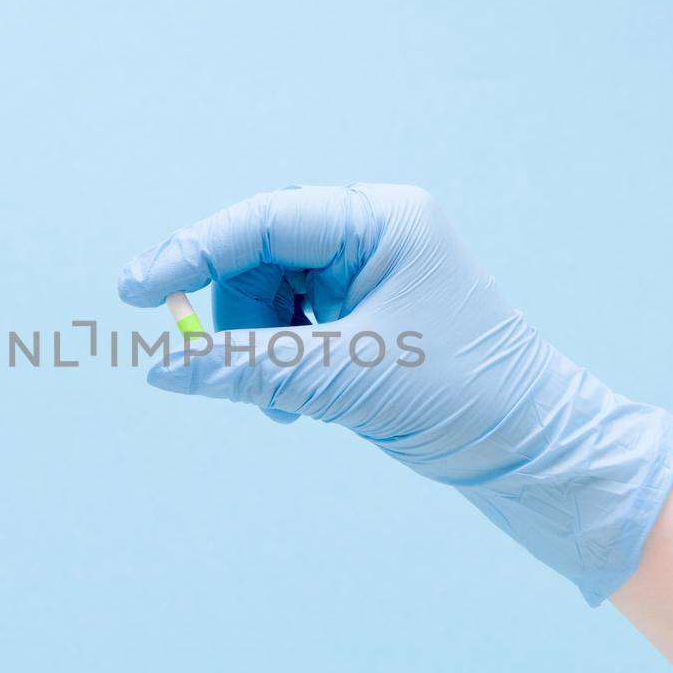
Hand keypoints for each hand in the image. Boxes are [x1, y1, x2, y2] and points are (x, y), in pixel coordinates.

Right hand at [117, 183, 672, 603]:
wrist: (536, 450)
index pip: (264, 221)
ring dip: (258, 350)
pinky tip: (298, 404)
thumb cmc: (464, 399)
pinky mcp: (367, 313)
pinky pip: (292, 325)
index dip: (192, 251)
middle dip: (235, 319)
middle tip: (215, 371)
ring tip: (284, 404)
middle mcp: (374, 234)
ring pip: (268, 297)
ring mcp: (370, 273)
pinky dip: (280, 363)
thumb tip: (164, 368)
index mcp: (382, 221)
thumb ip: (249, 369)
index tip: (136, 290)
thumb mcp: (347, 380)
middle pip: (258, 259)